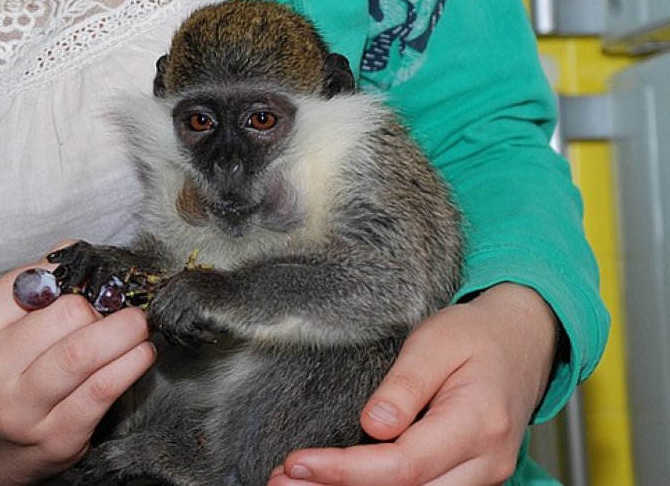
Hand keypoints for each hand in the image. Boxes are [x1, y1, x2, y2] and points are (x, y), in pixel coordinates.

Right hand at [0, 246, 155, 484]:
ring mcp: (19, 409)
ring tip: (139, 324)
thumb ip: (35, 287)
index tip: (96, 279)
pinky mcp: (56, 436)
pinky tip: (141, 352)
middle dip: (105, 304)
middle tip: (123, 305)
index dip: (77, 275)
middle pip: (68, 314)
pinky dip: (132, 362)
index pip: (38, 281)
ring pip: (85, 352)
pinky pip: (103, 389)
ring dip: (126, 330)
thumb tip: (85, 254)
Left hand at [268, 283, 557, 485]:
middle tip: (282, 480)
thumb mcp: (436, 341)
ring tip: (300, 483)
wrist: (523, 340)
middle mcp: (486, 462)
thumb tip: (372, 427)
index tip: (298, 463)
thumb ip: (404, 385)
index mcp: (478, 423)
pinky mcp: (471, 479)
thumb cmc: (477, 335)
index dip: (345, 471)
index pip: (403, 465)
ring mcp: (483, 477)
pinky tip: (340, 481)